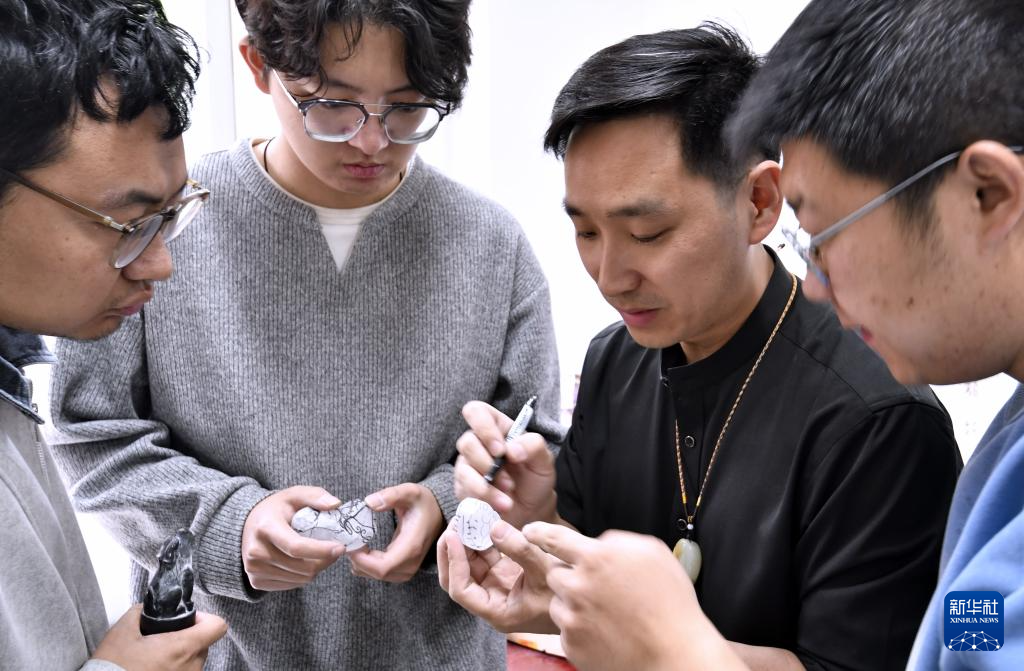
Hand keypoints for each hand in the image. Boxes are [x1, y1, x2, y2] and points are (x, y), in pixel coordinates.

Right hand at [91, 604, 226, 670]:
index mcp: (183, 648)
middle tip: (164, 638)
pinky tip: (153, 668)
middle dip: (188, 637)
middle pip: (204, 644)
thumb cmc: (113, 666)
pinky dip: (174, 668)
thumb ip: (140, 612)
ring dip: (180, 655)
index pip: (218, 626)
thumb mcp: (122, 631)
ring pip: (194, 661)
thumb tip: (147, 607)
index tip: (186, 619)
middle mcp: (191, 667)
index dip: (205, 618)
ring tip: (155, 656)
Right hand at [241, 486, 346, 590]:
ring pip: (300, 579)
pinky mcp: (257, 582)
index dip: (322, 550)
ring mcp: (254, 569)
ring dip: (316, 569)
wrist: (248, 525)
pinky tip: (304, 562)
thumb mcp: (294, 495)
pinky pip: (292, 585)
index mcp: (266, 528)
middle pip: (302, 567)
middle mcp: (256, 551)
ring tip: (318, 554)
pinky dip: (303, 576)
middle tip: (334, 550)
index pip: (296, 547)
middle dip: (325, 560)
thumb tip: (335, 504)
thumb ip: (315, 496)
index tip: (340, 547)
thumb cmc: (276, 509)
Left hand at [347, 483, 443, 581]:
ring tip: (354, 544)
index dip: (362, 560)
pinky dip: (368, 565)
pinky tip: (362, 550)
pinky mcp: (404, 568)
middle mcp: (411, 562)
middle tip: (348, 542)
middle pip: (378, 574)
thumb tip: (369, 503)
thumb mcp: (410, 492)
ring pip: (378, 576)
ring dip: (362, 563)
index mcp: (412, 546)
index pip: (383, 567)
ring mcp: (408, 568)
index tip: (351, 545)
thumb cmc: (423, 502)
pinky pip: (381, 573)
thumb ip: (391, 495)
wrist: (438, 512)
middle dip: (358, 561)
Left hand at [438, 518, 558, 632]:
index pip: (461, 590)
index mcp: (497, 611)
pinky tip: (484, 522)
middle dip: (453, 550)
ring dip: (467, 541)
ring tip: (467, 517)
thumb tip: (493, 527)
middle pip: (459, 577)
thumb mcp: (544, 570)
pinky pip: (487, 556)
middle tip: (455, 523)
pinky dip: (483, 540)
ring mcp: (499, 587)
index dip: (454, 563)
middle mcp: (493, 601)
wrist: (583, 598)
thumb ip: (519, 549)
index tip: (453, 537)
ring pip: (472, 564)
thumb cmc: (566, 595)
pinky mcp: (506, 574)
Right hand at [454, 401, 556, 527]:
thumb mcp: (544, 459)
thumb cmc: (535, 478)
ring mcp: (468, 466)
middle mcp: (478, 444)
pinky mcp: (463, 488)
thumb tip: (511, 450)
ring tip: (508, 497)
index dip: (483, 427)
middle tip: (508, 480)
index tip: (501, 449)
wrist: (532, 510)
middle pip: (466, 442)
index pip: (476, 412)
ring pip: (463, 470)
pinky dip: (484, 499)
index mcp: (496, 428)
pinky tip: (501, 505)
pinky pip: (464, 491)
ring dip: (487, 486)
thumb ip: (533, 445)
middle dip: (487, 464)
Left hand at [524, 524, 744, 670]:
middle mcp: (577, 586)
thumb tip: (597, 543)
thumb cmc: (669, 601)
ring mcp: (572, 618)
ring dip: (573, 604)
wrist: (674, 652)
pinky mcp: (571, 645)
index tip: (530, 531)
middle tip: (596, 588)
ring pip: (557, 603)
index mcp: (596, 558)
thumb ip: (616, 541)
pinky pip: (566, 630)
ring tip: (605, 614)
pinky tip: (605, 632)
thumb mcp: (651, 552)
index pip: (554, 538)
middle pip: (554, 574)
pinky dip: (580, 630)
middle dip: (570, 577)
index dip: (539, 532)